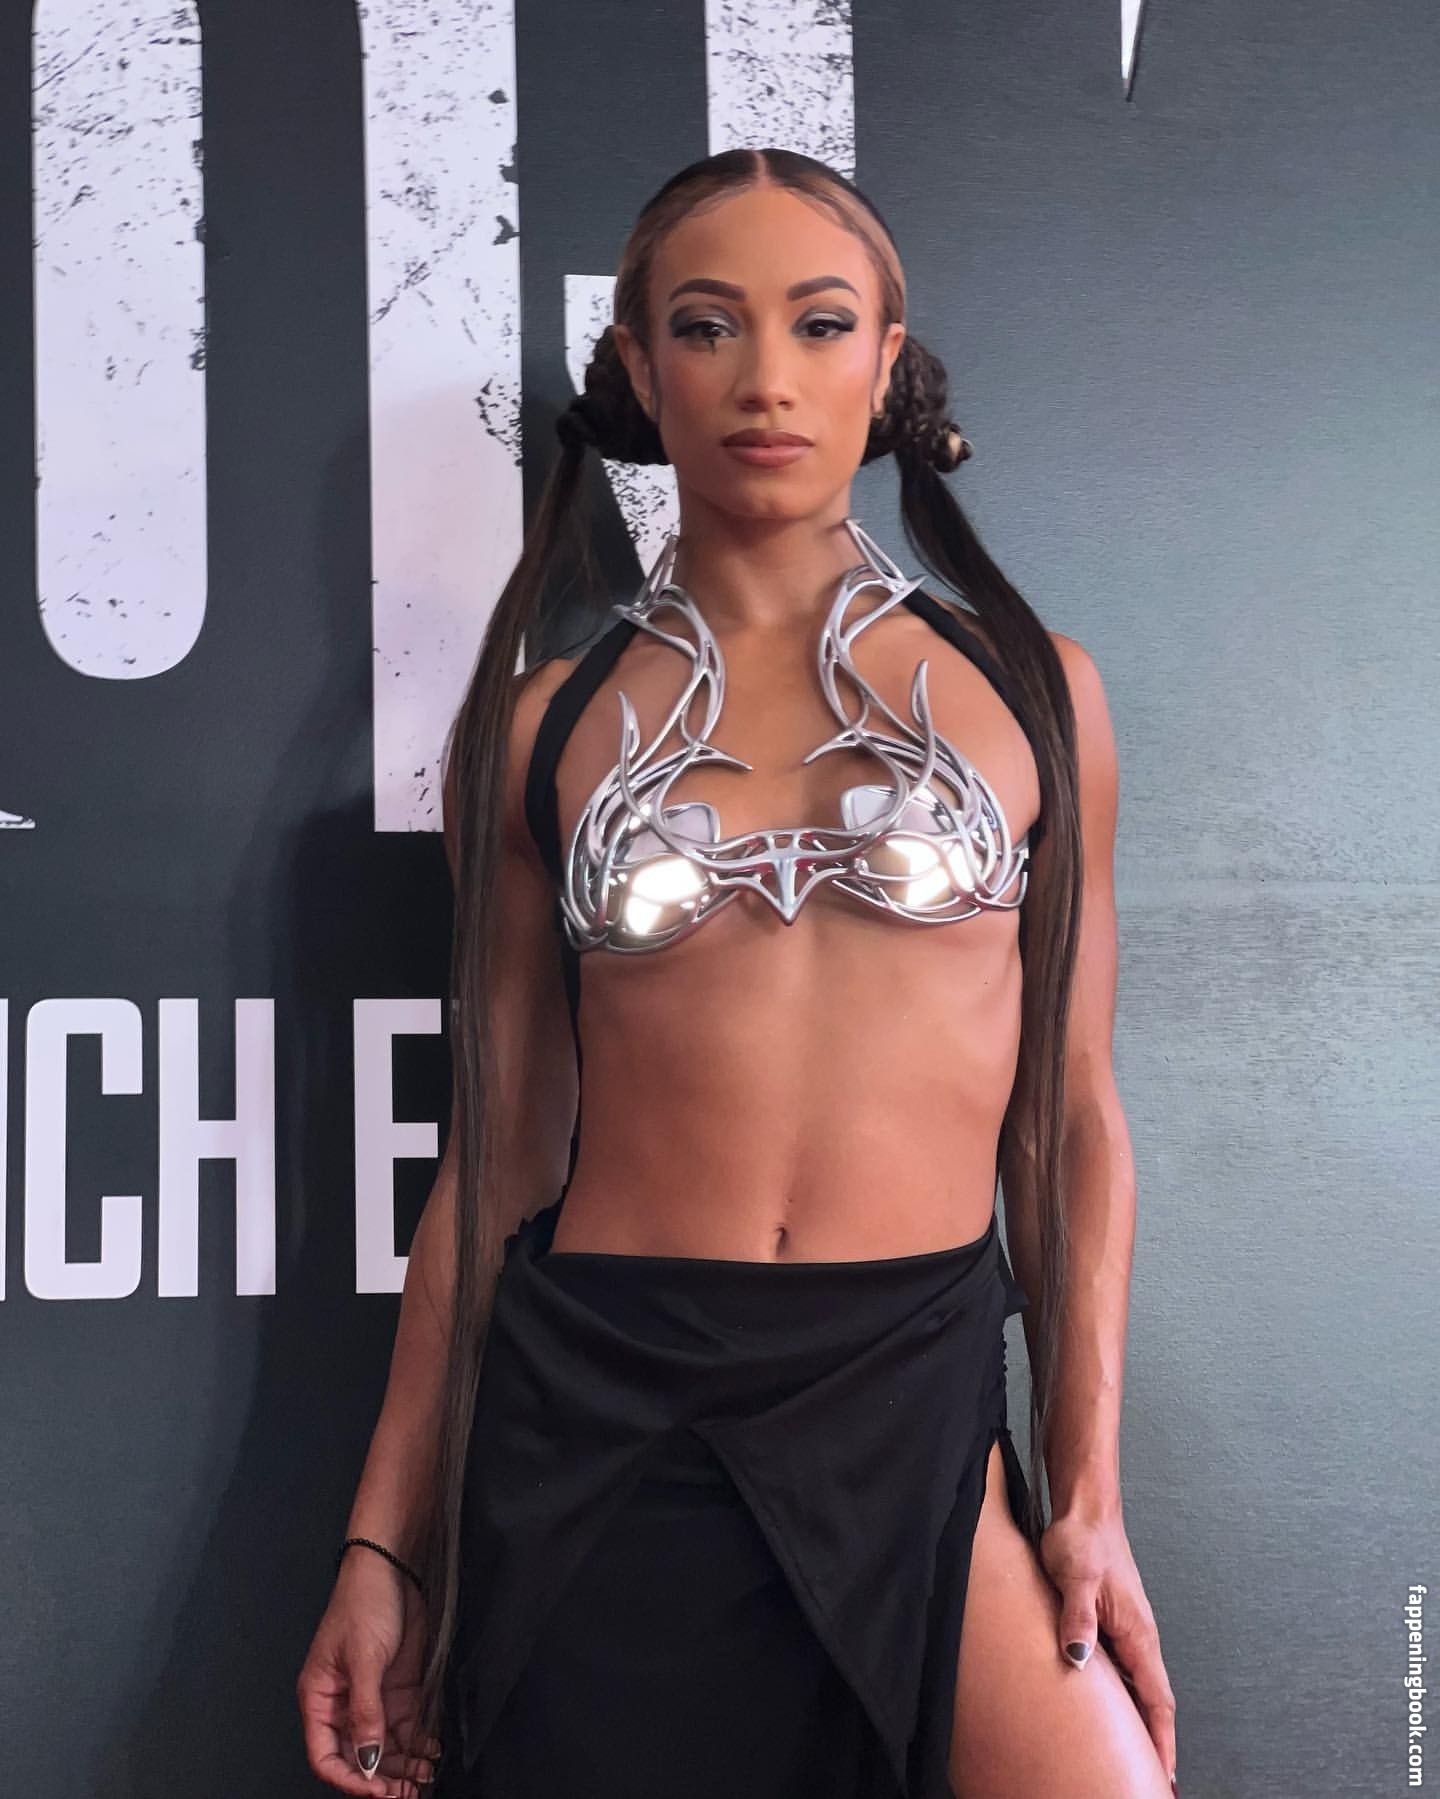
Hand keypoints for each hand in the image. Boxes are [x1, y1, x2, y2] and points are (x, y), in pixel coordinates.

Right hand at [297, 1551, 442, 1795]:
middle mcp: (345, 1705)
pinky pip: (405, 1727)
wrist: (392, 1567)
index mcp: (320, 1699)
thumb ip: (366, 1712)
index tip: (376, 1789)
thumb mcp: (363, 1658)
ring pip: (384, 1748)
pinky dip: (418, 1744)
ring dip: (403, 1766)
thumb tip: (367, 1759)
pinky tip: (432, 1752)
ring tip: (425, 1778)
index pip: (326, 1756)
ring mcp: (372, 1698)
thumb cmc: (363, 1602)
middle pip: (358, 1758)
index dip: (349, 1779)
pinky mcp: (397, 1689)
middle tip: (406, 1793)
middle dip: (381, 1778)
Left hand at [1038, 1502, 1177, 1787]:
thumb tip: (1079, 1658)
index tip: (1165, 1776)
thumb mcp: (1076, 1578)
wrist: (1083, 1510)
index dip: (1162, 1741)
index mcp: (1138, 1634)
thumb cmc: (1084, 1538)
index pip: (1158, 1701)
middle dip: (1152, 1742)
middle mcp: (1137, 1638)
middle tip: (1145, 1778)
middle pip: (1151, 1702)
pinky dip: (1117, 1695)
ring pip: (1135, 1687)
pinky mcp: (1108, 1622)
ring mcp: (1124, 1631)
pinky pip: (1118, 1669)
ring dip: (1135, 1720)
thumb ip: (1078, 1618)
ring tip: (1126, 1755)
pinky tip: (1101, 1707)